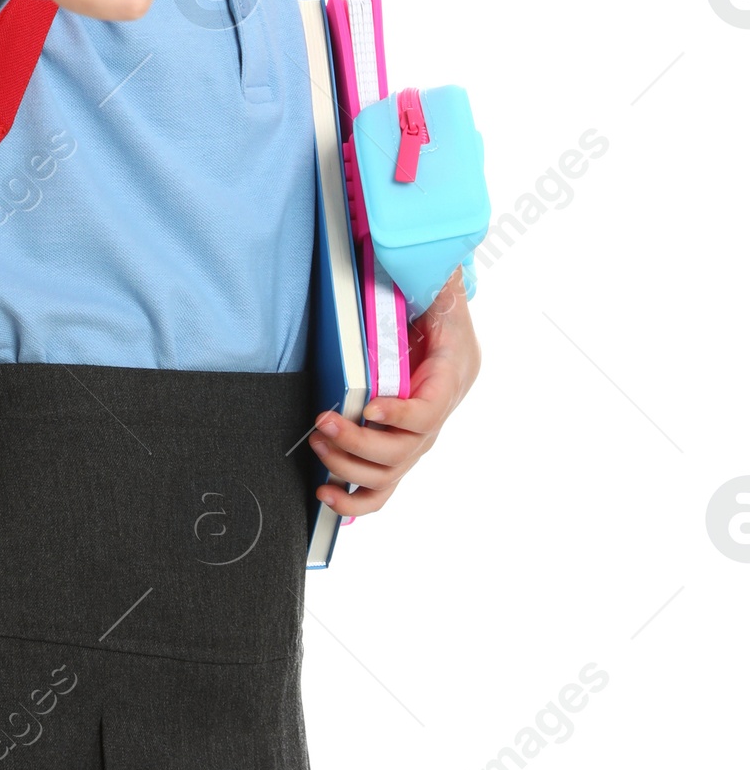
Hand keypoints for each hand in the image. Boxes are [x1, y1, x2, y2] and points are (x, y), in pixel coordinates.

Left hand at [308, 269, 480, 517]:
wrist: (441, 325)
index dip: (402, 415)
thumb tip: (433, 268)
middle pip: (405, 451)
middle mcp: (437, 416)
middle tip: (323, 423)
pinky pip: (382, 489)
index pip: (431, 411)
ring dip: (349, 466)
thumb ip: (436, 281)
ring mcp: (418, 439)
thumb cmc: (435, 306)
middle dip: (359, 442)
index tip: (370, 408)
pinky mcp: (399, 452)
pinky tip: (325, 495)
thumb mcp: (440, 287)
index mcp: (451, 377)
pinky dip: (354, 501)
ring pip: (390, 474)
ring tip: (319, 443)